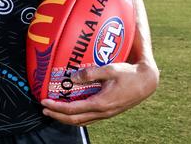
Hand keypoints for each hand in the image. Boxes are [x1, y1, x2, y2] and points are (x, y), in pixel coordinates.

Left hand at [41, 61, 158, 125]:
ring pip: (82, 121)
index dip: (56, 107)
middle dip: (57, 116)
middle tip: (44, 109)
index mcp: (100, 103)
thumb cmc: (128, 74)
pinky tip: (72, 110)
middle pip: (75, 119)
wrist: (146, 82)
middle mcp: (102, 112)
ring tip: (54, 111)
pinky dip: (77, 116)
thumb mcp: (109, 69)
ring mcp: (106, 114)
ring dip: (66, 118)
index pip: (72, 109)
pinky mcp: (108, 111)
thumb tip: (72, 77)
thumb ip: (90, 73)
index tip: (44, 102)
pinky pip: (89, 118)